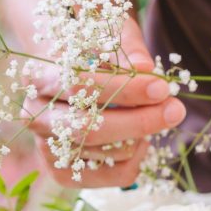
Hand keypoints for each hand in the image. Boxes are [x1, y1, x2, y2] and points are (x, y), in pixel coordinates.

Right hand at [23, 16, 185, 187]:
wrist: (68, 76)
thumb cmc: (93, 51)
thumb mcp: (109, 35)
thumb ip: (127, 47)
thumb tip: (145, 68)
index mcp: (37, 78)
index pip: (79, 86)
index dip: (123, 89)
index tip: (161, 87)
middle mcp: (35, 116)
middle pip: (88, 128)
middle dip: (139, 121)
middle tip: (175, 109)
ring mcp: (47, 148)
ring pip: (105, 153)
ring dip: (141, 136)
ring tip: (155, 116)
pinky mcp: (64, 173)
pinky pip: (114, 175)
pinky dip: (137, 158)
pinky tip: (141, 138)